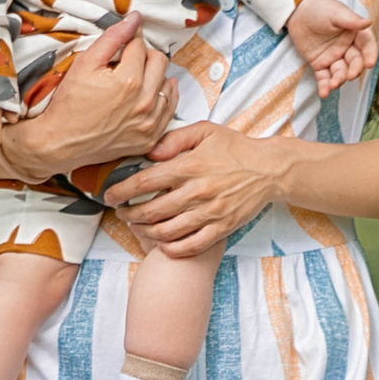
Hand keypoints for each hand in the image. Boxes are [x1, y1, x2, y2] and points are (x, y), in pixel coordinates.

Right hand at [22, 11, 174, 178]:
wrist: (61, 143)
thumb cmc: (69, 103)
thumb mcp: (85, 63)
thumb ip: (113, 38)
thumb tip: (135, 18)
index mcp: (129, 80)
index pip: (140, 45)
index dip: (130, 41)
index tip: (122, 44)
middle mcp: (145, 102)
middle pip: (160, 62)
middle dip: (145, 56)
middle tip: (127, 61)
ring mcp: (150, 123)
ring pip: (168, 85)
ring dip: (156, 77)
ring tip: (136, 80)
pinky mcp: (150, 138)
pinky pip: (170, 109)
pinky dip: (162, 98)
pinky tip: (148, 95)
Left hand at [107, 119, 288, 257]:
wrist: (269, 170)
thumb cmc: (235, 149)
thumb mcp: (205, 131)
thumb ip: (174, 139)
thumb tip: (149, 152)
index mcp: (189, 166)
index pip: (145, 182)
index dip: (121, 191)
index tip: (109, 195)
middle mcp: (197, 192)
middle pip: (151, 210)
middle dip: (129, 214)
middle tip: (121, 213)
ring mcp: (210, 213)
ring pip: (167, 231)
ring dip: (146, 232)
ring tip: (137, 227)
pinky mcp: (221, 228)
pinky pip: (190, 245)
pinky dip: (171, 248)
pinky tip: (162, 243)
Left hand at [284, 0, 376, 95]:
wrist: (296, 11)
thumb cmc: (319, 8)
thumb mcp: (336, 13)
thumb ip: (351, 20)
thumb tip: (368, 22)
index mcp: (355, 34)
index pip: (366, 46)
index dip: (370, 55)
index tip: (370, 63)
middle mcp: (347, 47)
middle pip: (355, 62)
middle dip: (353, 70)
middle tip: (349, 76)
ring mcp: (334, 57)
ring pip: (340, 72)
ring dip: (338, 80)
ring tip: (333, 84)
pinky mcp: (320, 64)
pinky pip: (324, 77)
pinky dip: (324, 86)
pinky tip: (324, 93)